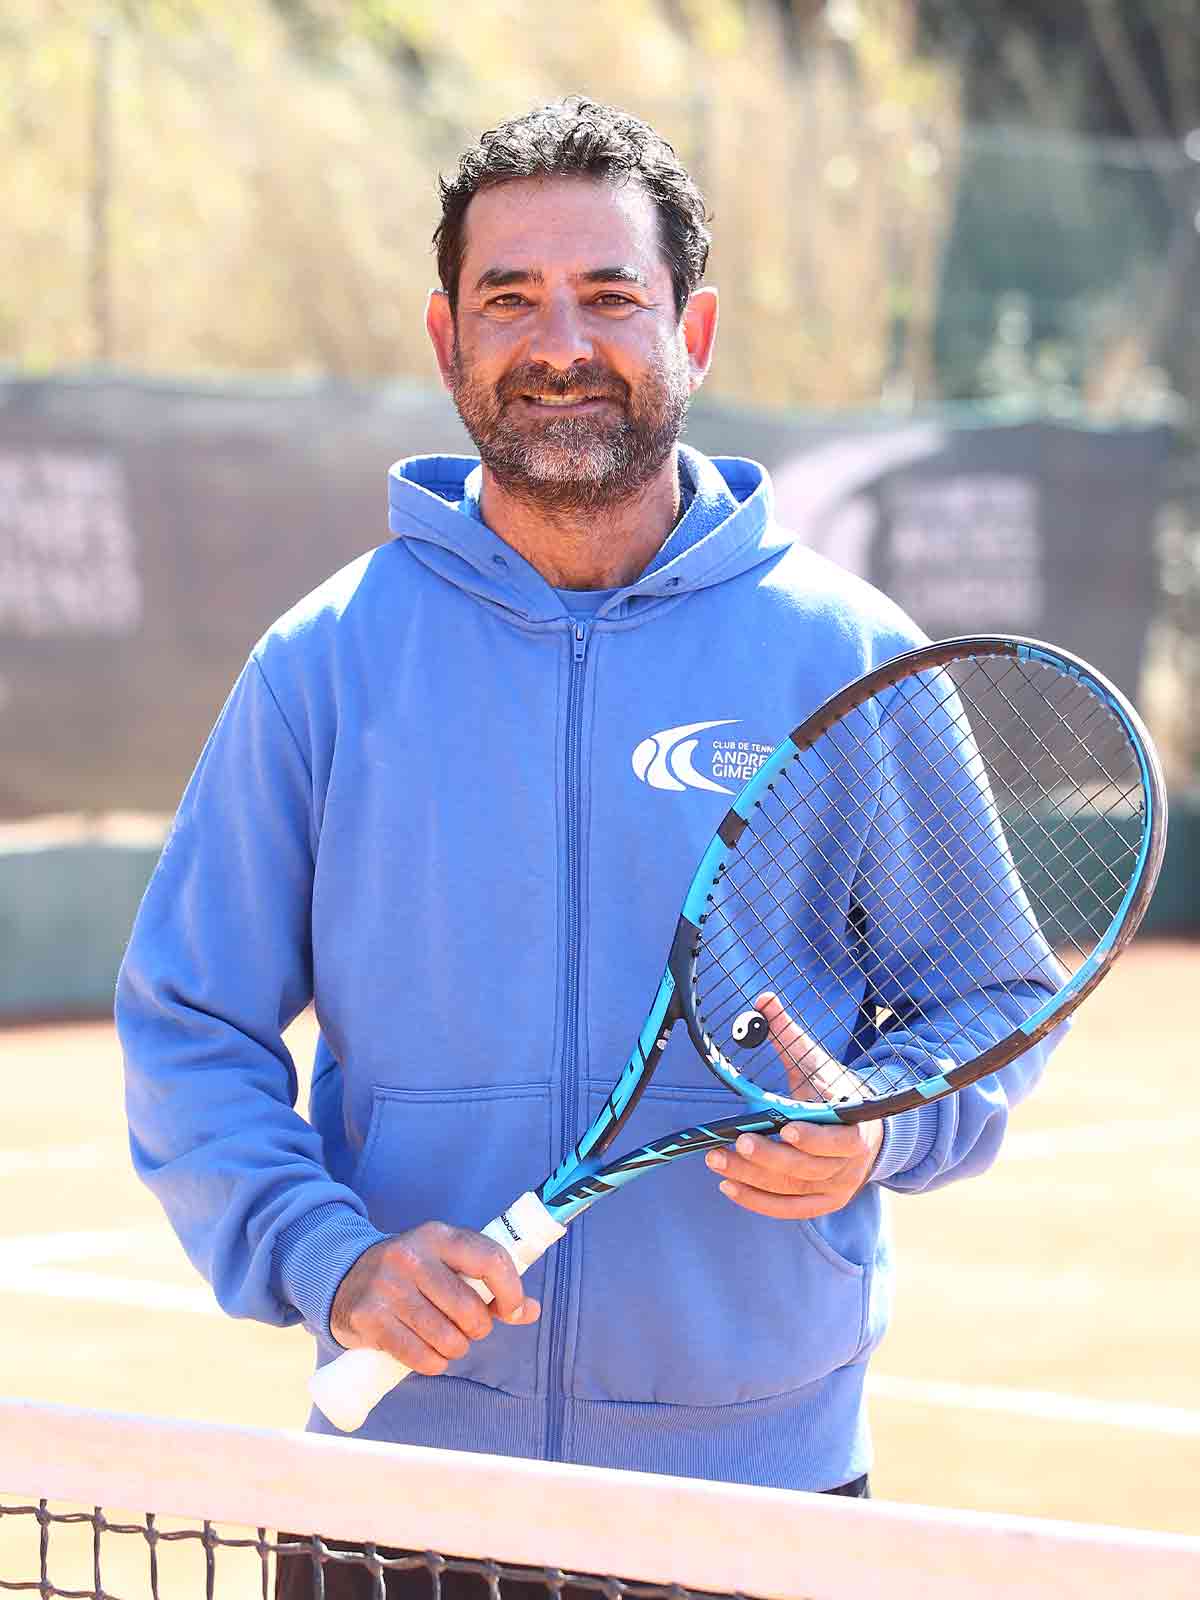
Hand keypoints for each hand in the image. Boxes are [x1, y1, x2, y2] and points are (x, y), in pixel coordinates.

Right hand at [329, 1221, 539, 1375]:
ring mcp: (387, 1286)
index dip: (511, 1290)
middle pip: (469, 1308)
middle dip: (478, 1328)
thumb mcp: (447, 1264)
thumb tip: (530, 1310)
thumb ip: (489, 1283)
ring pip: (446, 1337)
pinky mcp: (368, 1317)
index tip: (514, 1310)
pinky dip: (433, 1363)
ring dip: (455, 1349)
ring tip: (447, 1340)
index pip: (490, 1259)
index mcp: (438, 1235)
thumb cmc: (412, 1274)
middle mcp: (411, 1255)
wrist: (345, 1276)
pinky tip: (429, 1354)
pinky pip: (419, 1357)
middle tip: (469, 1329)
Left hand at [705, 992, 882, 1218]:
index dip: (814, 1136)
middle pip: (807, 1168)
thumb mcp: (816, 1062)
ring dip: (752, 1177)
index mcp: (856, 1126)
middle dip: (769, 1156)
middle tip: (735, 1142)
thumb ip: (788, 1035)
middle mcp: (848, 1164)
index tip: (787, 1127)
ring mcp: (835, 1188)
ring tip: (717, 1160)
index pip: (838, 1139)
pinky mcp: (821, 1204)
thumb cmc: (834, 1091)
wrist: (865, 1130)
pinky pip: (787, 1209)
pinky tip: (729, 1185)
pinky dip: (757, 1200)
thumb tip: (763, 999)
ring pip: (791, 1189)